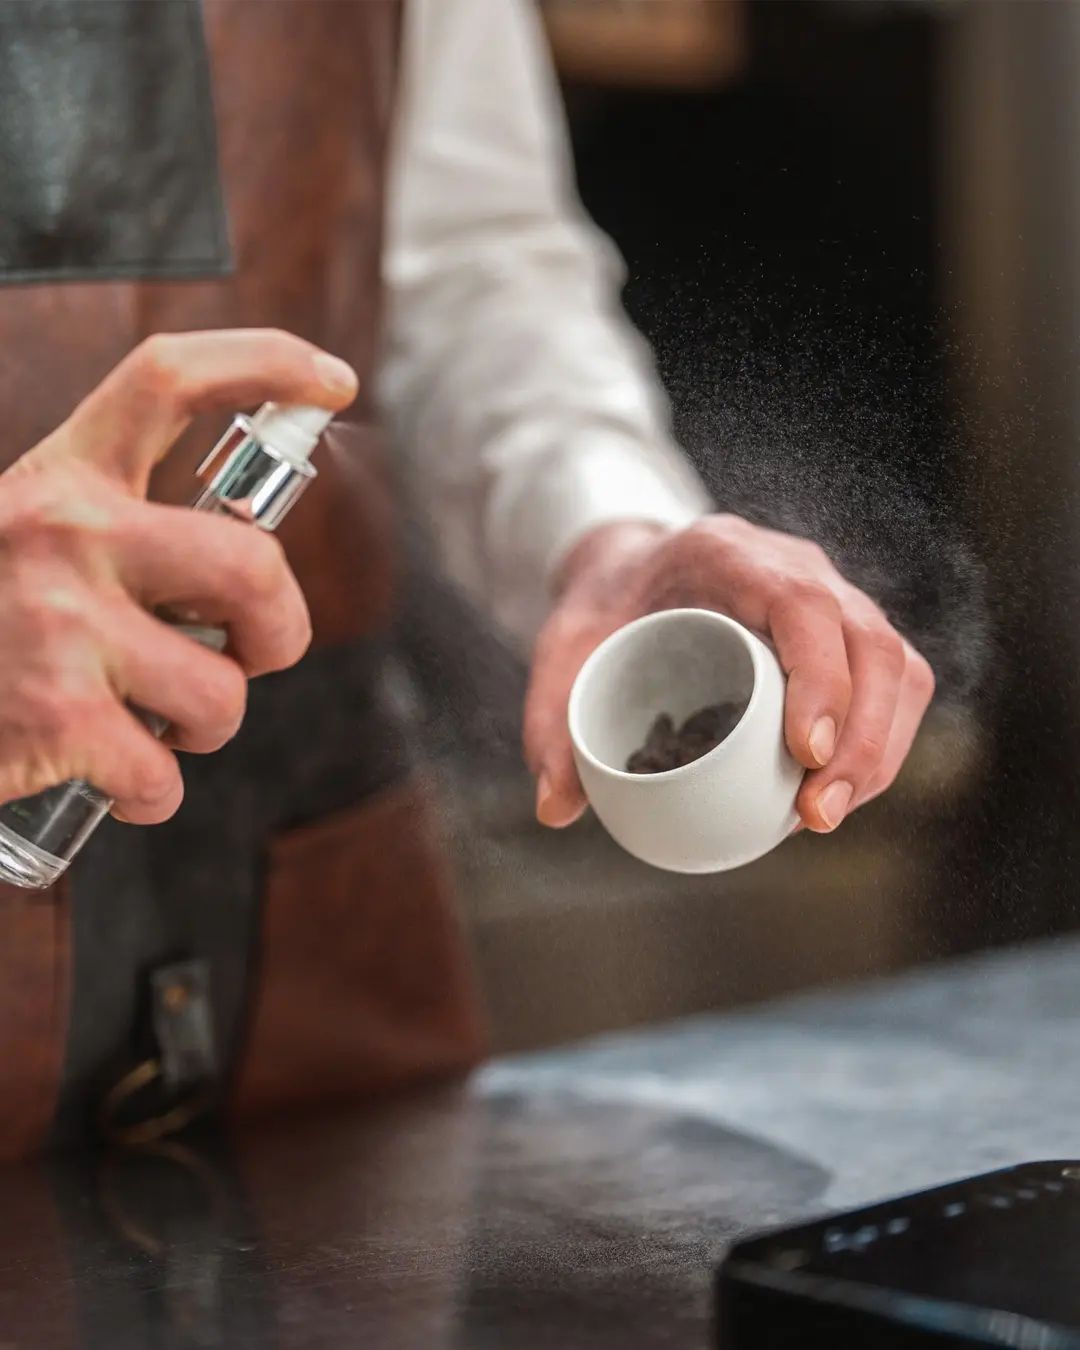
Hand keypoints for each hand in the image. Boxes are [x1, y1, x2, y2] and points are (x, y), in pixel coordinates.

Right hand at [0, 329, 357, 823]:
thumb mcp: (29, 539)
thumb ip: (120, 536)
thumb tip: (244, 583)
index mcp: (61, 475)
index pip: (169, 380)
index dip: (265, 363)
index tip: (333, 379)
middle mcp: (63, 533)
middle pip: (253, 565)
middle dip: (283, 629)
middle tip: (257, 653)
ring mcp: (59, 625)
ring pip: (222, 692)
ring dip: (210, 726)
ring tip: (158, 723)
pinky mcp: (56, 718)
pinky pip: (165, 776)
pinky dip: (153, 795)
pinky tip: (114, 779)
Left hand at [524, 516, 934, 833]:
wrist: (632, 574)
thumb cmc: (605, 611)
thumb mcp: (564, 654)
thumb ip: (551, 724)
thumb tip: (555, 810)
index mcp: (730, 556)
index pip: (804, 605)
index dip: (819, 678)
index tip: (806, 753)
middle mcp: (798, 569)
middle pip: (871, 642)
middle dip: (862, 738)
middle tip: (818, 813)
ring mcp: (833, 599)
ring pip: (897, 666)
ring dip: (881, 748)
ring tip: (829, 814)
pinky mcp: (846, 636)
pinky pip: (894, 685)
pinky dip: (882, 744)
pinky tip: (842, 794)